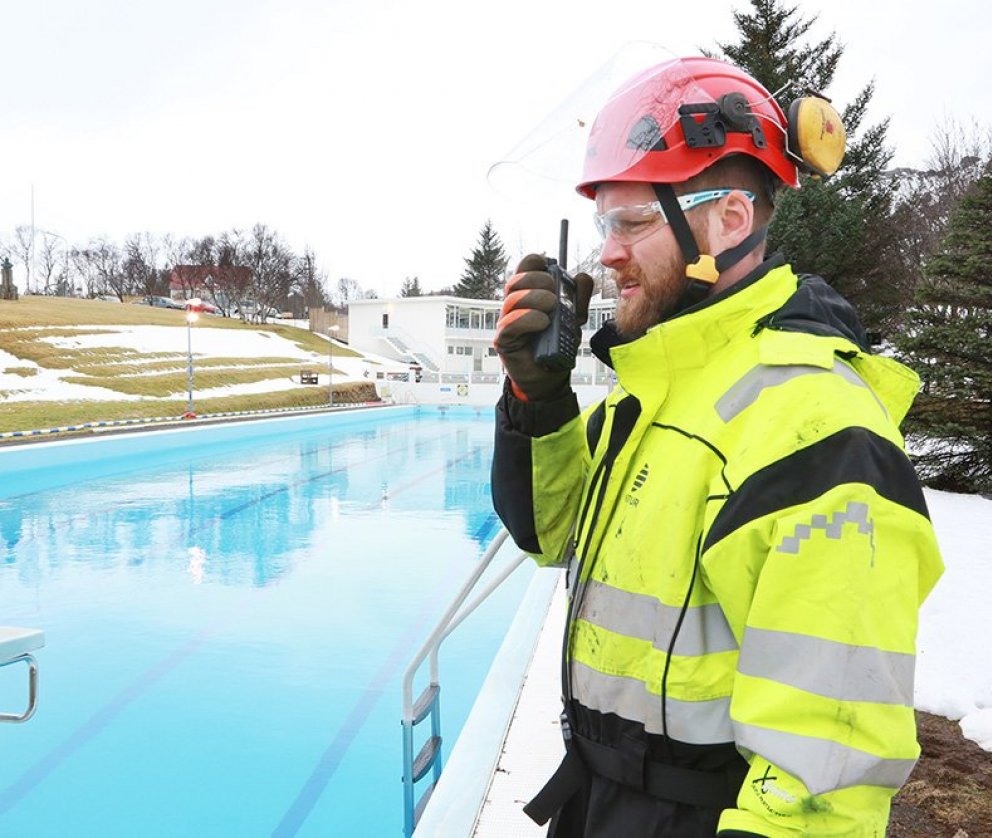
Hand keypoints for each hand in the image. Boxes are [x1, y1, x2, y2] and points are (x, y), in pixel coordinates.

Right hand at [494, 254, 592, 400]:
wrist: (550, 377)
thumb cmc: (556, 345)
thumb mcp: (574, 319)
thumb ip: (579, 298)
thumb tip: (582, 276)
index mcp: (529, 294)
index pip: (524, 269)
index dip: (534, 262)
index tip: (549, 266)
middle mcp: (514, 306)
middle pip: (515, 281)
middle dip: (537, 281)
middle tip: (554, 293)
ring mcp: (507, 322)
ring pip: (512, 299)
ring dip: (535, 298)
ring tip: (552, 309)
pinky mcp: (504, 341)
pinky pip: (509, 324)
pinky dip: (527, 319)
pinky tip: (543, 322)